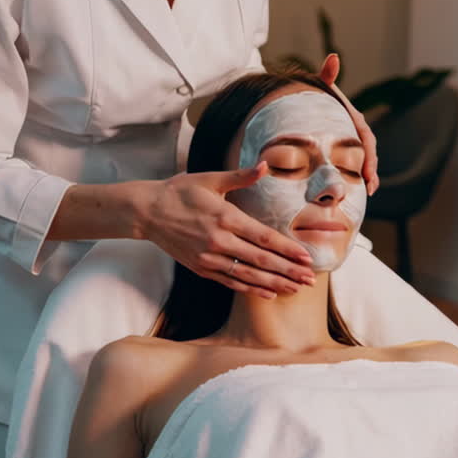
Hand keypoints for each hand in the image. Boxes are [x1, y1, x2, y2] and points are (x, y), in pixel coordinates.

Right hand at [141, 167, 316, 297]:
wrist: (147, 212)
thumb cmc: (179, 192)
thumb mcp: (209, 179)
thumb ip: (240, 176)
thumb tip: (265, 165)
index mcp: (225, 217)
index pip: (263, 237)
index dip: (287, 249)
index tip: (306, 257)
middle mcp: (219, 241)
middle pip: (261, 260)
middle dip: (288, 270)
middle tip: (310, 279)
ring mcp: (209, 258)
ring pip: (248, 275)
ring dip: (275, 283)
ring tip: (296, 289)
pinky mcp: (201, 268)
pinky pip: (231, 281)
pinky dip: (251, 288)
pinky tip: (269, 292)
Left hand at [318, 54, 378, 194]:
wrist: (297, 106)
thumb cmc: (308, 98)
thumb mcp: (317, 88)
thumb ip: (325, 76)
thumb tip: (333, 57)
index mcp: (352, 118)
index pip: (366, 137)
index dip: (369, 155)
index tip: (368, 171)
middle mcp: (354, 131)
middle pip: (368, 153)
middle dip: (371, 170)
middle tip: (369, 186)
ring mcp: (349, 142)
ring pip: (362, 161)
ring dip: (366, 177)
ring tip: (366, 192)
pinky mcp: (342, 151)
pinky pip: (351, 166)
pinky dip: (355, 178)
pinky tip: (354, 190)